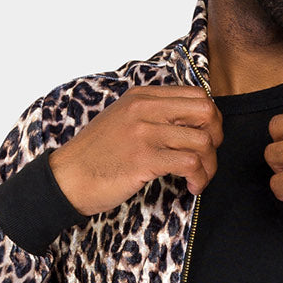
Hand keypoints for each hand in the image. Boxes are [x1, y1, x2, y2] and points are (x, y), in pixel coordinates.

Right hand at [49, 84, 223, 214]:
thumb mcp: (123, 120)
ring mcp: (143, 133)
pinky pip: (190, 163)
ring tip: (198, 179)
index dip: (211, 120)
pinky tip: (191, 186)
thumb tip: (191, 122)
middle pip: (206, 112)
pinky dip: (199, 178)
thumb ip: (153, 114)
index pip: (196, 95)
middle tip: (206, 158)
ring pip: (203, 141)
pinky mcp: (143, 159)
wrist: (66, 178)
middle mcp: (144, 108)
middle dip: (216, 138)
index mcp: (141, 96)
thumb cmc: (96, 155)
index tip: (205, 139)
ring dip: (209, 166)